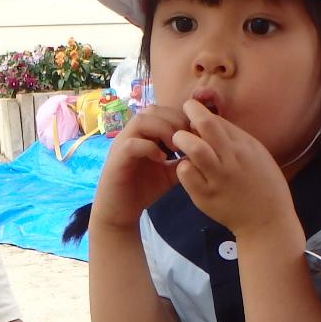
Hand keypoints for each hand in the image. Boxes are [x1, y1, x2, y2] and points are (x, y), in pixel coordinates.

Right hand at [91, 105, 191, 224]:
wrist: (120, 211)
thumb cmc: (143, 189)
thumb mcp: (170, 172)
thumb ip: (183, 159)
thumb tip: (203, 148)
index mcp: (143, 134)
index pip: (161, 111)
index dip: (179, 118)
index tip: (194, 134)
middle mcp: (131, 134)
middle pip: (152, 110)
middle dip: (174, 121)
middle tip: (187, 139)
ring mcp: (122, 144)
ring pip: (141, 121)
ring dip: (162, 130)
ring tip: (175, 148)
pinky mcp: (117, 159)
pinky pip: (132, 144)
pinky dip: (150, 148)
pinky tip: (162, 160)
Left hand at [170, 100, 296, 241]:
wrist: (267, 222)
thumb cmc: (264, 184)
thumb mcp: (257, 153)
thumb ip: (235, 137)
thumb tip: (209, 120)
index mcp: (244, 146)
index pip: (215, 118)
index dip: (198, 112)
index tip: (192, 114)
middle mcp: (231, 159)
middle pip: (206, 125)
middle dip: (189, 117)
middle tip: (181, 124)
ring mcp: (218, 178)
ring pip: (194, 149)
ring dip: (182, 141)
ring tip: (180, 144)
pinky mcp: (205, 196)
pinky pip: (186, 174)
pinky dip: (183, 167)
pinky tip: (188, 169)